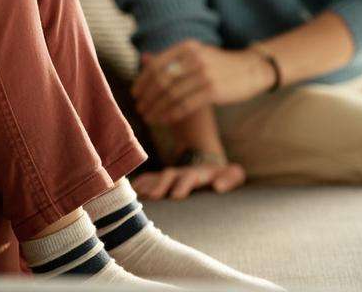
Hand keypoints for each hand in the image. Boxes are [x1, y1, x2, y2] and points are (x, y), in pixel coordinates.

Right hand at [131, 163, 245, 199]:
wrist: (209, 164)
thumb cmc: (223, 175)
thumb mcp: (233, 174)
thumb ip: (230, 178)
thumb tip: (218, 187)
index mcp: (199, 173)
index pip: (190, 176)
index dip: (183, 184)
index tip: (177, 196)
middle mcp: (182, 172)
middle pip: (169, 175)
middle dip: (161, 184)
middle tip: (154, 197)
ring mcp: (170, 174)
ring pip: (156, 177)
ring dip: (146, 186)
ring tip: (136, 197)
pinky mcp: (162, 179)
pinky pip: (147, 179)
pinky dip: (139, 185)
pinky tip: (129, 192)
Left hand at [132, 40, 273, 124]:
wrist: (252, 69)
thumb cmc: (220, 64)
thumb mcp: (196, 53)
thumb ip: (172, 58)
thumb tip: (145, 59)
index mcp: (187, 48)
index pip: (156, 66)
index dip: (142, 81)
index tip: (135, 94)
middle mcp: (194, 59)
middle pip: (161, 81)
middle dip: (147, 97)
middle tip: (140, 109)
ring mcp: (204, 74)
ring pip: (171, 95)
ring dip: (156, 108)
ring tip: (148, 117)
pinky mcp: (213, 90)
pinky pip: (185, 105)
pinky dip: (171, 114)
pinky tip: (164, 120)